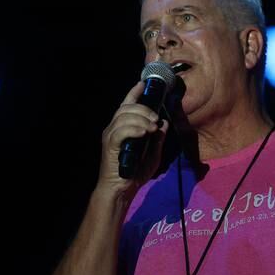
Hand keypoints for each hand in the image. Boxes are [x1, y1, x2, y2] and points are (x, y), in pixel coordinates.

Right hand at [98, 81, 168, 197]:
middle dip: (143, 109)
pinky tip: (144, 132)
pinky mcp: (110, 146)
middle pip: (126, 108)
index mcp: (124, 128)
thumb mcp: (153, 155)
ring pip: (123, 117)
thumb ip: (158, 139)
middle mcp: (114, 129)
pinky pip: (120, 131)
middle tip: (156, 118)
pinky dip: (134, 129)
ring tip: (152, 127)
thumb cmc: (135, 174)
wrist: (121, 191)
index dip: (134, 92)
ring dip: (141, 118)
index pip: (127, 104)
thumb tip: (164, 123)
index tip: (144, 83)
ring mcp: (111, 136)